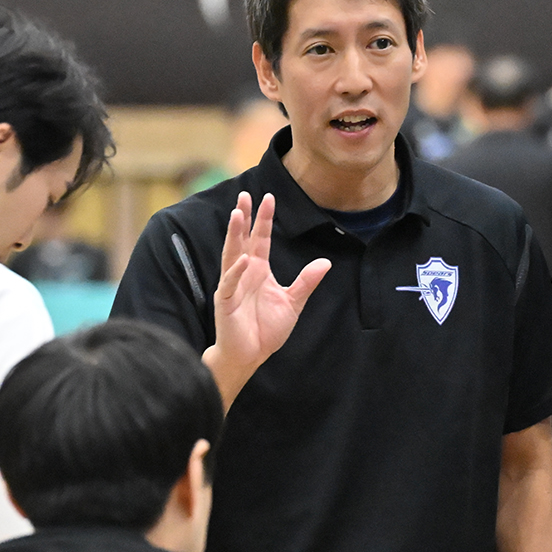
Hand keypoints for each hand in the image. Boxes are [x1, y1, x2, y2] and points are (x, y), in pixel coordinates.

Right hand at [203, 192, 329, 405]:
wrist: (250, 356)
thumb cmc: (266, 330)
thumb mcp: (293, 302)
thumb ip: (306, 282)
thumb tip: (325, 263)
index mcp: (258, 270)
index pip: (260, 239)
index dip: (263, 219)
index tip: (268, 197)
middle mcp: (244, 273)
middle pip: (243, 240)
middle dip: (244, 217)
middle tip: (244, 195)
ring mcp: (232, 286)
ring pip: (231, 255)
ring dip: (234, 235)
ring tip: (237, 214)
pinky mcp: (225, 302)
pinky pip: (229, 284)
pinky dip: (236, 272)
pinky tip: (244, 259)